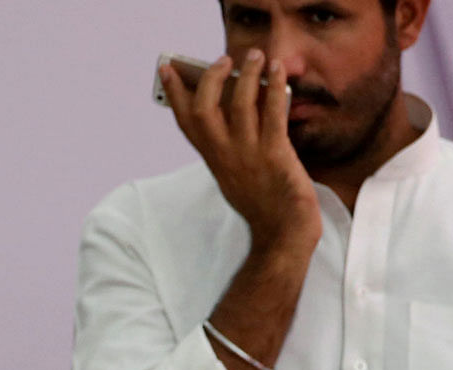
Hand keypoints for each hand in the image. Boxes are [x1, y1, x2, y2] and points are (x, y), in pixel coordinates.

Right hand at [160, 50, 321, 253]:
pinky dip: (274, 86)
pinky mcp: (275, 154)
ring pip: (239, 104)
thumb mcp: (235, 174)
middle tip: (223, 60)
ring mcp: (249, 154)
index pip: (186, 122)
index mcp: (214, 159)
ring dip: (246, 73)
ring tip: (255, 55)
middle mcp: (226, 155)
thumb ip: (231, 144)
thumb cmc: (263, 200)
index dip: (174, 93)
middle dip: (210, 78)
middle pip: (204, 108)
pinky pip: (272, 112)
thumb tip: (238, 101)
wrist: (283, 231)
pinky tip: (278, 71)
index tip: (168, 70)